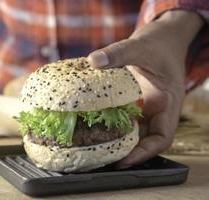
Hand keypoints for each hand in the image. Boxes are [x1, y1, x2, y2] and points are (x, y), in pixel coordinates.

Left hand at [88, 10, 202, 167]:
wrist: (164, 36)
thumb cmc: (159, 42)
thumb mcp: (140, 45)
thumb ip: (118, 53)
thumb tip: (93, 61)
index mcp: (167, 102)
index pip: (162, 138)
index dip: (144, 153)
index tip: (123, 161)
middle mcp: (158, 109)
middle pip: (145, 139)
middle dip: (127, 150)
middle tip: (102, 157)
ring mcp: (147, 105)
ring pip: (135, 129)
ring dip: (118, 138)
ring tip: (96, 145)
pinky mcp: (138, 100)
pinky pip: (127, 116)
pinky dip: (114, 122)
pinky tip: (97, 123)